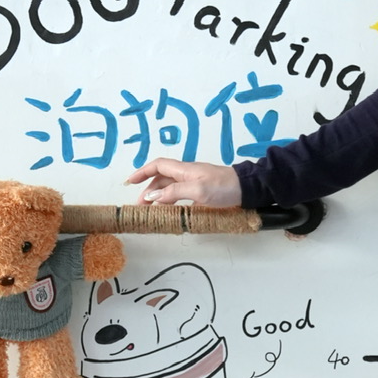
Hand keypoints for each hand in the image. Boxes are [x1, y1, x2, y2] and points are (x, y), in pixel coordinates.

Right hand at [124, 157, 241, 209]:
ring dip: (159, 197)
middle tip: (140, 206)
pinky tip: (169, 212)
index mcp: (184, 170)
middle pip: (161, 179)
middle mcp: (187, 174)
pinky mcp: (201, 192)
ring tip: (151, 211)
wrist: (247, 189)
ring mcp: (194, 183)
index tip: (130, 182)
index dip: (142, 172)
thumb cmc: (223, 187)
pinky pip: (180, 195)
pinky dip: (171, 202)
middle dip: (148, 190)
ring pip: (170, 188)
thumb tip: (152, 197)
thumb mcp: (197, 190)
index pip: (158, 166)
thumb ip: (174, 193)